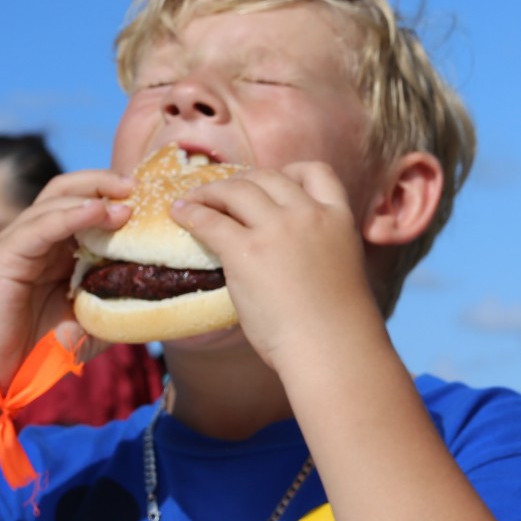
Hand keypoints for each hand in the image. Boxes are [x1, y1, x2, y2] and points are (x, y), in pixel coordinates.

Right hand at [0, 169, 133, 382]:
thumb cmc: (40, 349)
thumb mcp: (91, 324)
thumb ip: (118, 306)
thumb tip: (159, 299)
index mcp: (55, 249)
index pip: (84, 204)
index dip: (114, 195)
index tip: (151, 197)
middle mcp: (35, 239)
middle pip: (68, 190)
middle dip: (104, 182)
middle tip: (138, 187)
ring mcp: (17, 243)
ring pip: (55, 200)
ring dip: (93, 196)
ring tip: (127, 201)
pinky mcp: (3, 255)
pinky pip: (40, 226)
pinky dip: (70, 214)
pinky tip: (98, 212)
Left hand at [169, 163, 375, 370]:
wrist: (333, 348)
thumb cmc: (338, 325)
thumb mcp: (340, 269)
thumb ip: (317, 247)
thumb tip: (287, 254)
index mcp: (339, 218)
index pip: (316, 172)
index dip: (291, 172)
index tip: (274, 183)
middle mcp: (309, 215)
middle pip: (268, 176)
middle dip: (242, 181)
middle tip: (223, 194)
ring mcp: (278, 230)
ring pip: (237, 189)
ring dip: (211, 191)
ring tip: (193, 201)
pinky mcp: (246, 251)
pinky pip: (210, 220)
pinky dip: (191, 213)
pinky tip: (180, 216)